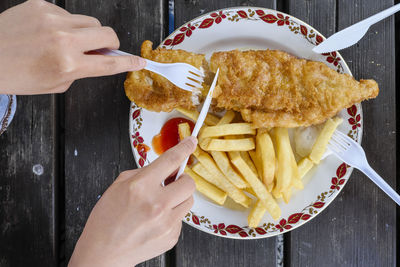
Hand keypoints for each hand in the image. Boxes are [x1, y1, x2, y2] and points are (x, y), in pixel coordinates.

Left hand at [0, 0, 144, 94]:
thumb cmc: (18, 75)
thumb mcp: (56, 84)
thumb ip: (82, 71)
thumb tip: (100, 58)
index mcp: (68, 65)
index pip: (109, 64)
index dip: (128, 62)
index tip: (139, 61)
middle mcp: (63, 40)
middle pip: (108, 34)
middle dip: (110, 44)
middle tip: (102, 50)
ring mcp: (53, 19)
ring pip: (90, 21)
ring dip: (88, 33)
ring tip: (69, 42)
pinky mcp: (42, 5)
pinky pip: (69, 14)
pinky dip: (67, 24)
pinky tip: (50, 32)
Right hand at [68, 137, 197, 266]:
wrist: (103, 253)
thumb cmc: (107, 220)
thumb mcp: (118, 186)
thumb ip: (143, 173)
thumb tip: (164, 168)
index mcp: (141, 186)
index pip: (171, 160)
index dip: (184, 148)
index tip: (191, 142)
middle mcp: (157, 204)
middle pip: (189, 183)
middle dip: (182, 180)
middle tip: (172, 183)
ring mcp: (166, 222)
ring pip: (189, 201)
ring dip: (178, 198)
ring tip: (160, 204)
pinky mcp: (171, 236)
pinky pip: (181, 219)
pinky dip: (172, 216)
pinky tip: (156, 220)